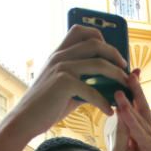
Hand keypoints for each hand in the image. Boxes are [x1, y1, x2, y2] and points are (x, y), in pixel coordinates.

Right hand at [9, 25, 128, 137]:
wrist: (25, 119)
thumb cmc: (47, 105)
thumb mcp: (66, 87)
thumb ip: (85, 80)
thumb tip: (109, 83)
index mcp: (59, 53)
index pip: (80, 31)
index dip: (100, 36)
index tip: (113, 52)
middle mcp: (60, 56)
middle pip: (95, 43)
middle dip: (115, 54)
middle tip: (124, 68)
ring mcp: (61, 68)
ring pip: (99, 63)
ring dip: (117, 75)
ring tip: (125, 87)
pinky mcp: (63, 83)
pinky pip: (92, 90)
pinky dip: (104, 102)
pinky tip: (109, 111)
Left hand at [112, 71, 150, 150]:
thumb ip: (121, 134)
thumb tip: (120, 111)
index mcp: (139, 134)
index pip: (136, 110)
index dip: (132, 93)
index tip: (126, 75)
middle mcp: (148, 136)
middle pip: (143, 109)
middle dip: (137, 91)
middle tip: (130, 72)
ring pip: (142, 121)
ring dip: (131, 105)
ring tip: (120, 90)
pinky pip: (143, 136)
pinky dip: (134, 124)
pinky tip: (125, 113)